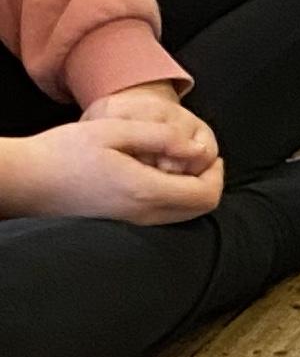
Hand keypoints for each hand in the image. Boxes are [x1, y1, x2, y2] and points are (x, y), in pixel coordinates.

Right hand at [0, 86, 223, 225]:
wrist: (26, 181)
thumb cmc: (64, 152)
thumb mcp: (113, 131)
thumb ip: (160, 137)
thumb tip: (196, 148)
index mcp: (146, 192)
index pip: (206, 195)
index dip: (216, 173)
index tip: (208, 153)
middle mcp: (144, 216)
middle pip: (200, 209)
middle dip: (207, 182)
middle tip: (197, 157)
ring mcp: (133, 225)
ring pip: (183, 216)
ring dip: (190, 190)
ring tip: (174, 162)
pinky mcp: (122, 226)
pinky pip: (164, 218)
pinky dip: (172, 198)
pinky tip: (154, 175)